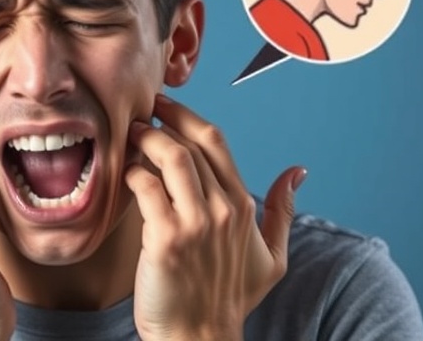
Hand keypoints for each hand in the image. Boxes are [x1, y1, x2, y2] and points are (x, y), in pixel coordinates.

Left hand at [125, 94, 305, 340]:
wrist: (200, 339)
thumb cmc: (229, 300)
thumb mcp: (273, 259)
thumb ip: (283, 213)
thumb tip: (297, 172)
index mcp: (243, 206)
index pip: (216, 142)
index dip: (186, 116)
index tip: (165, 105)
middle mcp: (223, 210)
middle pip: (190, 144)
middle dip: (161, 121)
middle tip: (139, 114)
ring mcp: (196, 224)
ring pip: (171, 157)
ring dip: (146, 139)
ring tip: (129, 135)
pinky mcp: (166, 240)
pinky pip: (146, 187)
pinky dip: (132, 172)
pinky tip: (125, 173)